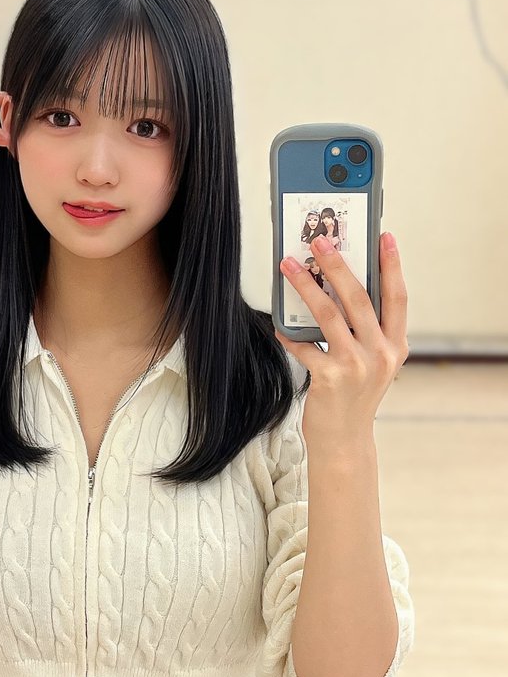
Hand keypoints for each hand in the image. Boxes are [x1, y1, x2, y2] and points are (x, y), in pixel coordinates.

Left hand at [274, 233, 408, 445]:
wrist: (345, 440)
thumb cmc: (354, 396)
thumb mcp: (372, 363)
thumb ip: (364, 332)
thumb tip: (335, 289)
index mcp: (396, 345)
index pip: (397, 297)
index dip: (392, 265)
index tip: (384, 237)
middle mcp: (380, 353)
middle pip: (359, 298)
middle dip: (337, 265)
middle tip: (320, 240)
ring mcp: (356, 366)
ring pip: (328, 315)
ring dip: (305, 286)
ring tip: (288, 266)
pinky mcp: (329, 379)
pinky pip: (304, 346)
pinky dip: (288, 333)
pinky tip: (277, 323)